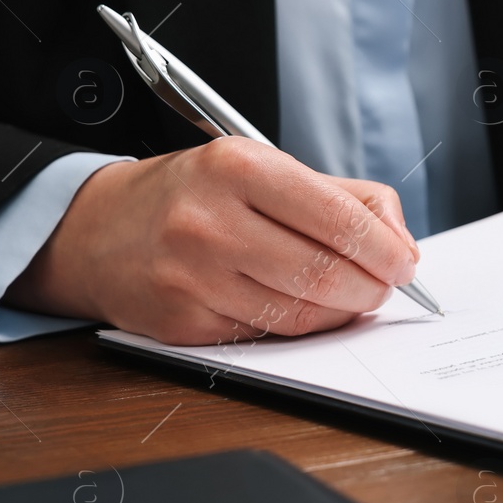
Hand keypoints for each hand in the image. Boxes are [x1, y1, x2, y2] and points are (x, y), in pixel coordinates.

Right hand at [6, 138, 420, 344]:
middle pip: (325, 273)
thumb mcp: (263, 169)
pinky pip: (267, 336)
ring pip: (301, 314)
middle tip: (383, 286)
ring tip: (349, 296)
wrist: (97, 230)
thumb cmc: (196, 196)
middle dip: (371, 287)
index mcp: (236, 166)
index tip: (404, 262)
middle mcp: (209, 220)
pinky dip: (298, 327)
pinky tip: (301, 308)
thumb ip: (344, 197)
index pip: (338, 217)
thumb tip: (401, 243)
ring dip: (341, 312)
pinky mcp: (182, 323)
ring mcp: (191, 276)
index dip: (385, 249)